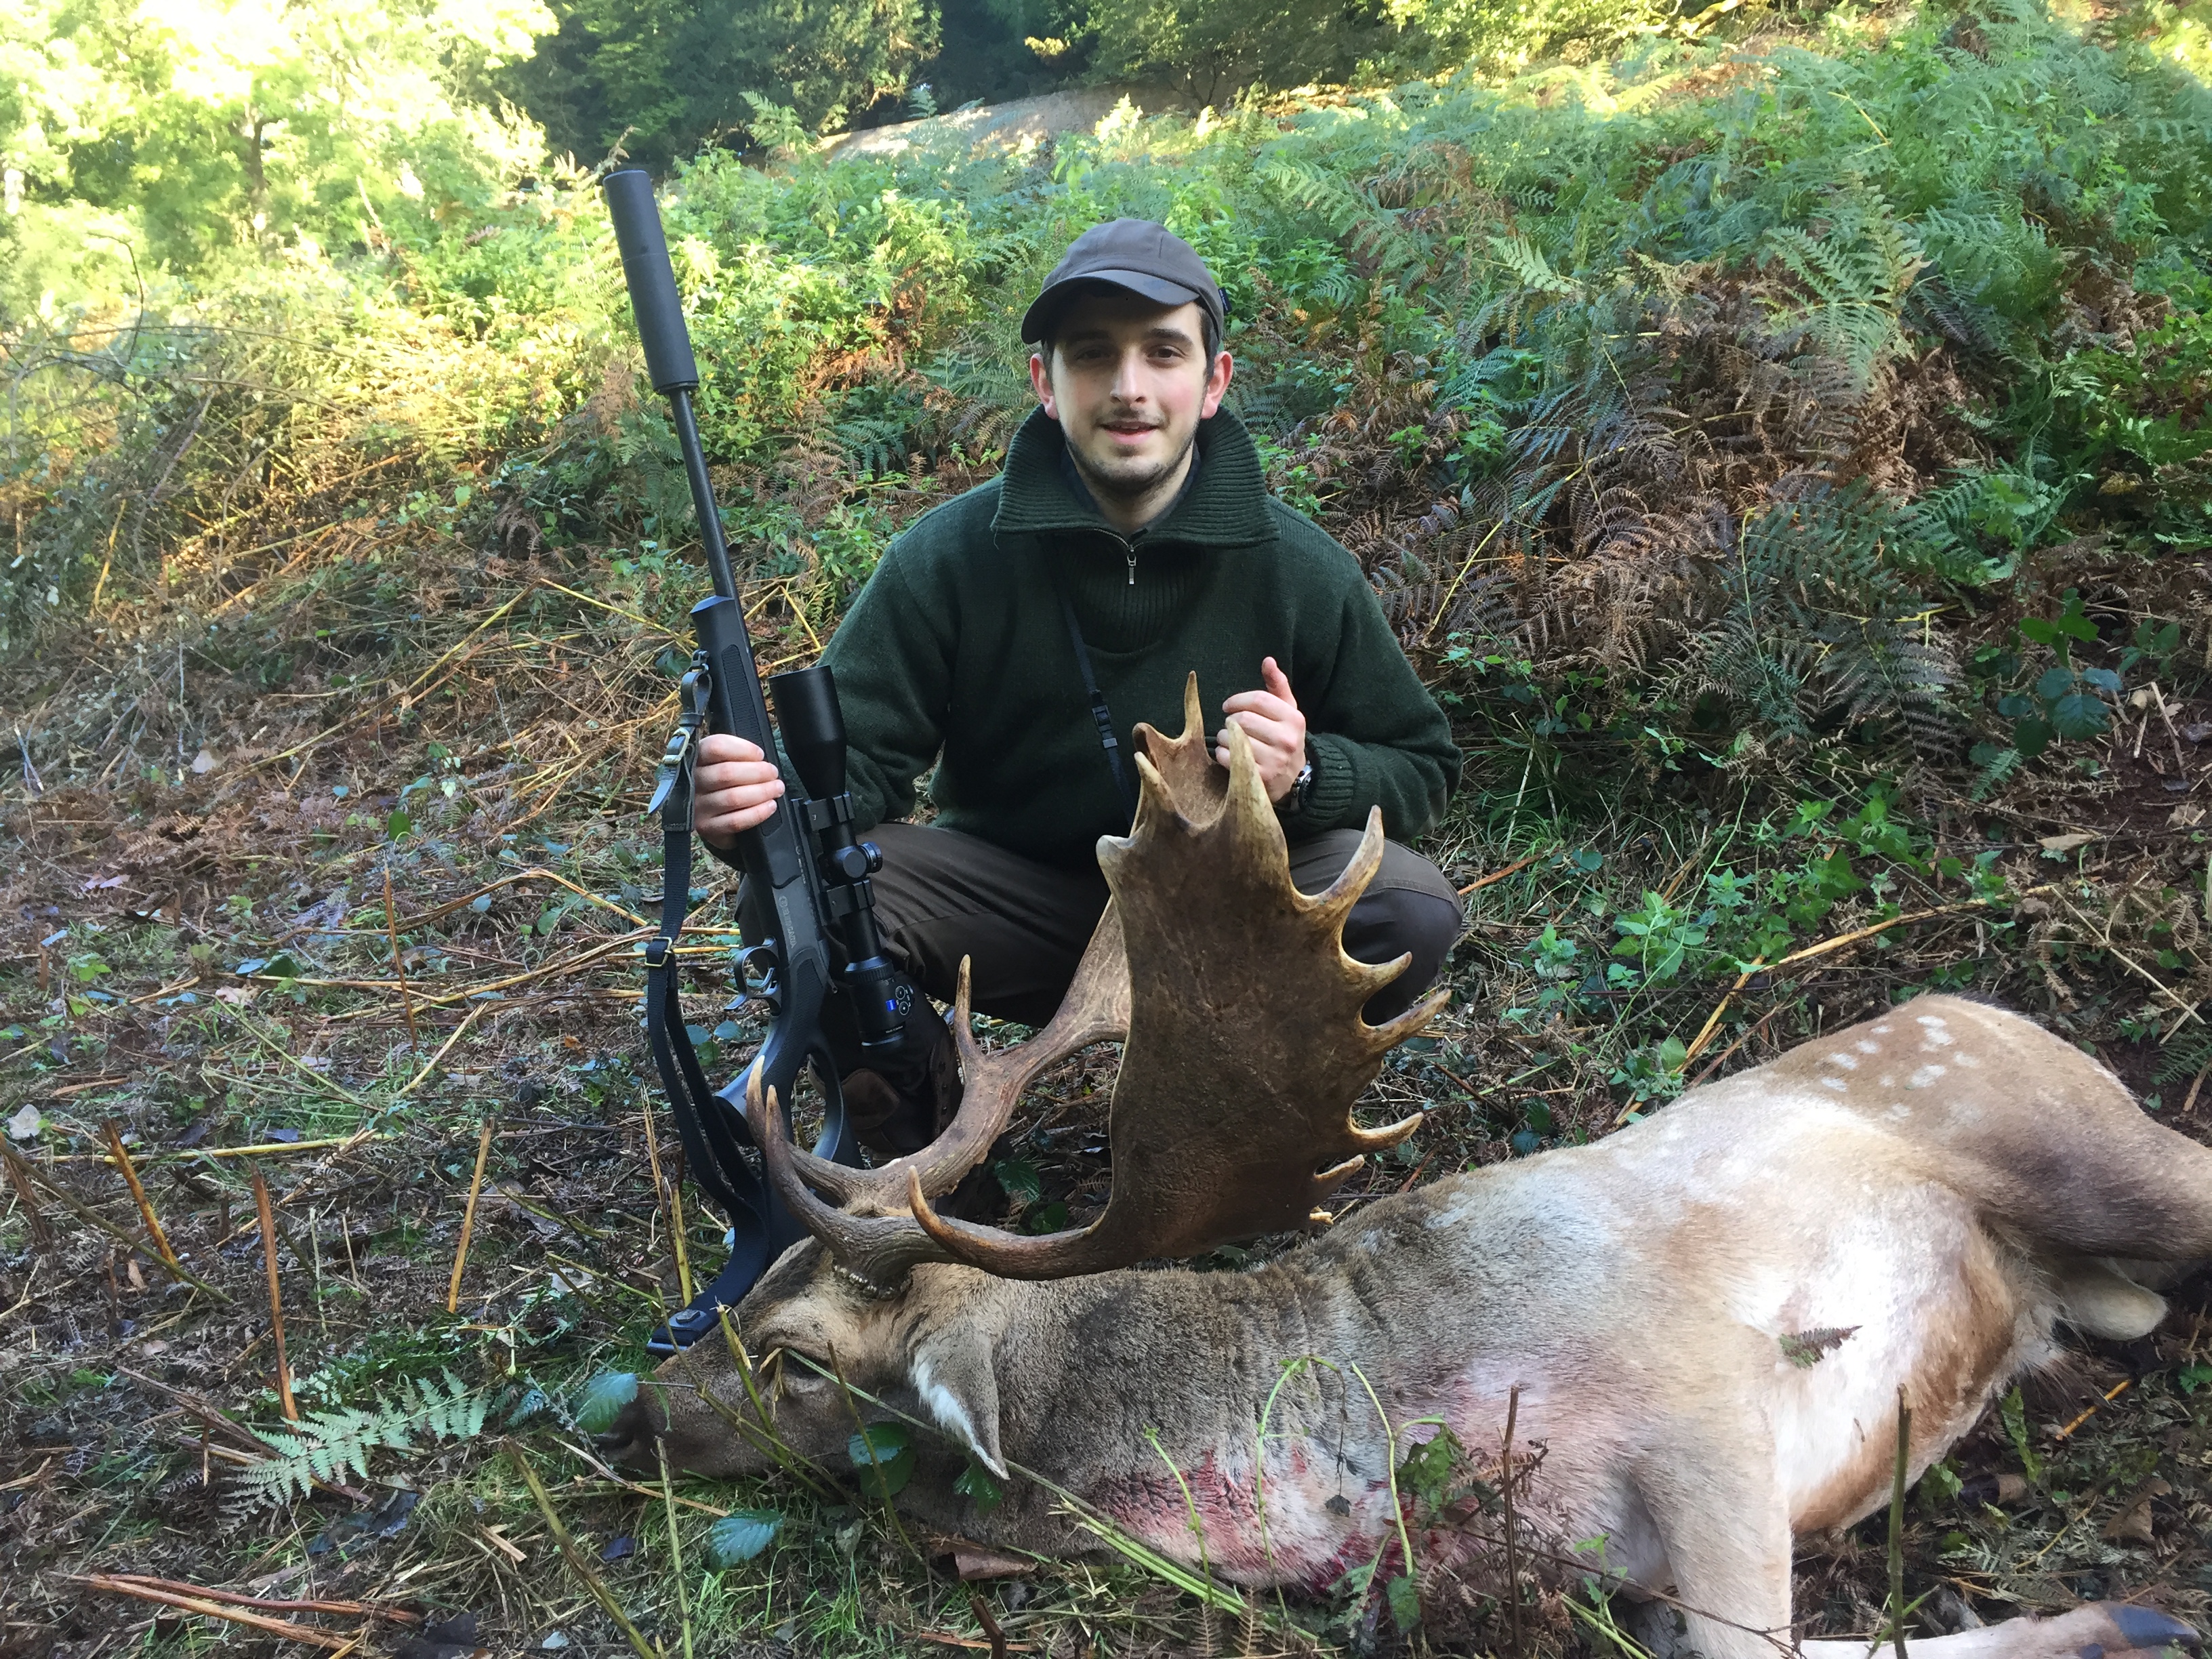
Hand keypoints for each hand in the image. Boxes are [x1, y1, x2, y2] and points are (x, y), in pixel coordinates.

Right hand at [693, 732, 784, 848]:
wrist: (713, 816)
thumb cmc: (723, 784)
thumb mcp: (724, 762)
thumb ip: (737, 755)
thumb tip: (760, 757)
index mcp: (695, 759)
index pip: (715, 747)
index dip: (743, 749)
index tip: (760, 754)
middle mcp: (692, 782)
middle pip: (726, 773)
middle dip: (758, 772)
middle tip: (773, 773)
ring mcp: (697, 807)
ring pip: (733, 798)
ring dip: (762, 792)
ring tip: (776, 788)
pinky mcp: (706, 827)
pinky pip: (735, 821)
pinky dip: (757, 813)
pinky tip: (770, 806)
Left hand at [1218, 656, 1307, 803]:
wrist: (1295, 778)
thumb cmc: (1284, 737)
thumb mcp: (1287, 711)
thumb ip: (1277, 685)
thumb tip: (1268, 660)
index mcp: (1294, 719)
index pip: (1259, 700)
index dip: (1237, 700)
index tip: (1228, 705)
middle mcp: (1287, 740)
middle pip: (1244, 719)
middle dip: (1230, 719)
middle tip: (1230, 724)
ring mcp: (1275, 761)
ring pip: (1233, 738)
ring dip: (1223, 737)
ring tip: (1229, 738)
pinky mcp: (1262, 778)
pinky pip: (1229, 758)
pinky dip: (1222, 754)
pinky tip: (1229, 753)